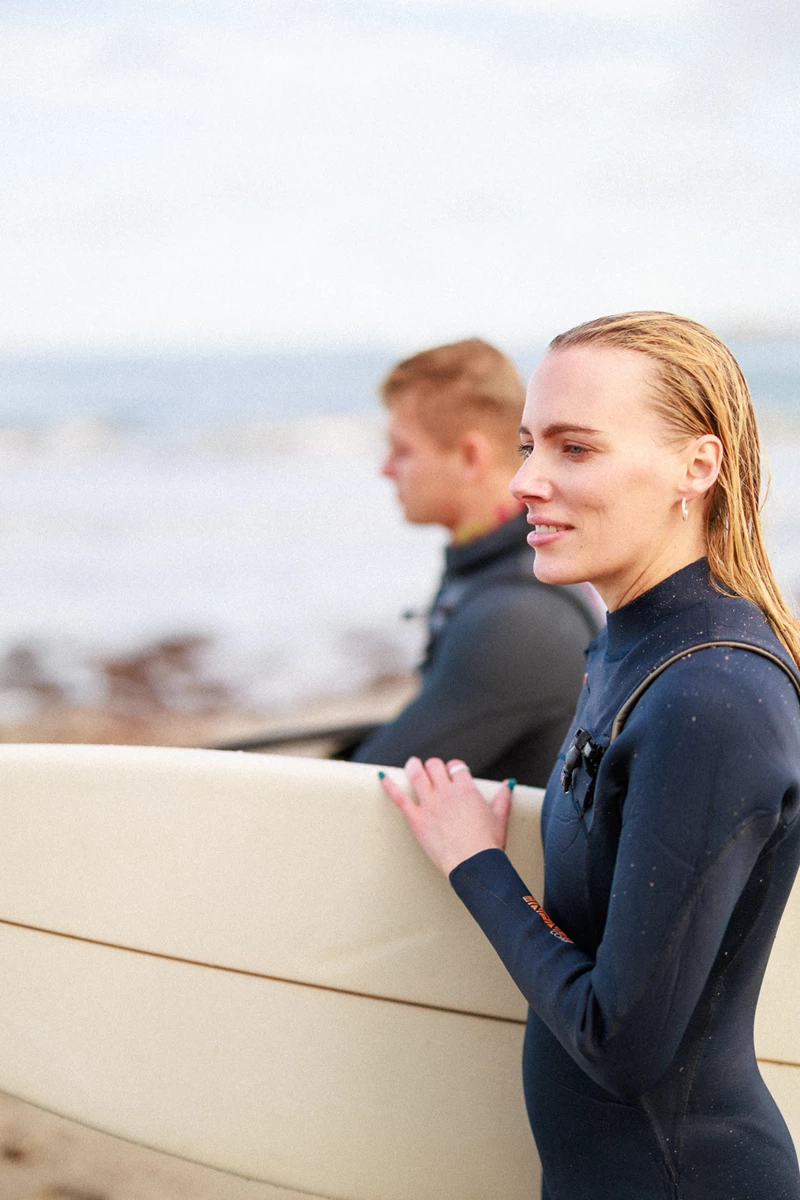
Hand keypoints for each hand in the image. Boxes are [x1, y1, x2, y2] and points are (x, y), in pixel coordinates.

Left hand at [379, 757, 513, 876]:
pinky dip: (389, 785)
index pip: (456, 767)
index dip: (453, 768)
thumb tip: (508, 784)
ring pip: (417, 774)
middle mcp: (446, 793)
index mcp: (466, 790)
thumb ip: (503, 798)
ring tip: (412, 764)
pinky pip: (399, 797)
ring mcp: (429, 805)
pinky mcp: (416, 819)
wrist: (474, 864)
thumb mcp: (500, 818)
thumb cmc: (488, 845)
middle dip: (434, 766)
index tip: (453, 772)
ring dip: (414, 766)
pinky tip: (381, 776)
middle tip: (432, 770)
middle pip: (435, 766)